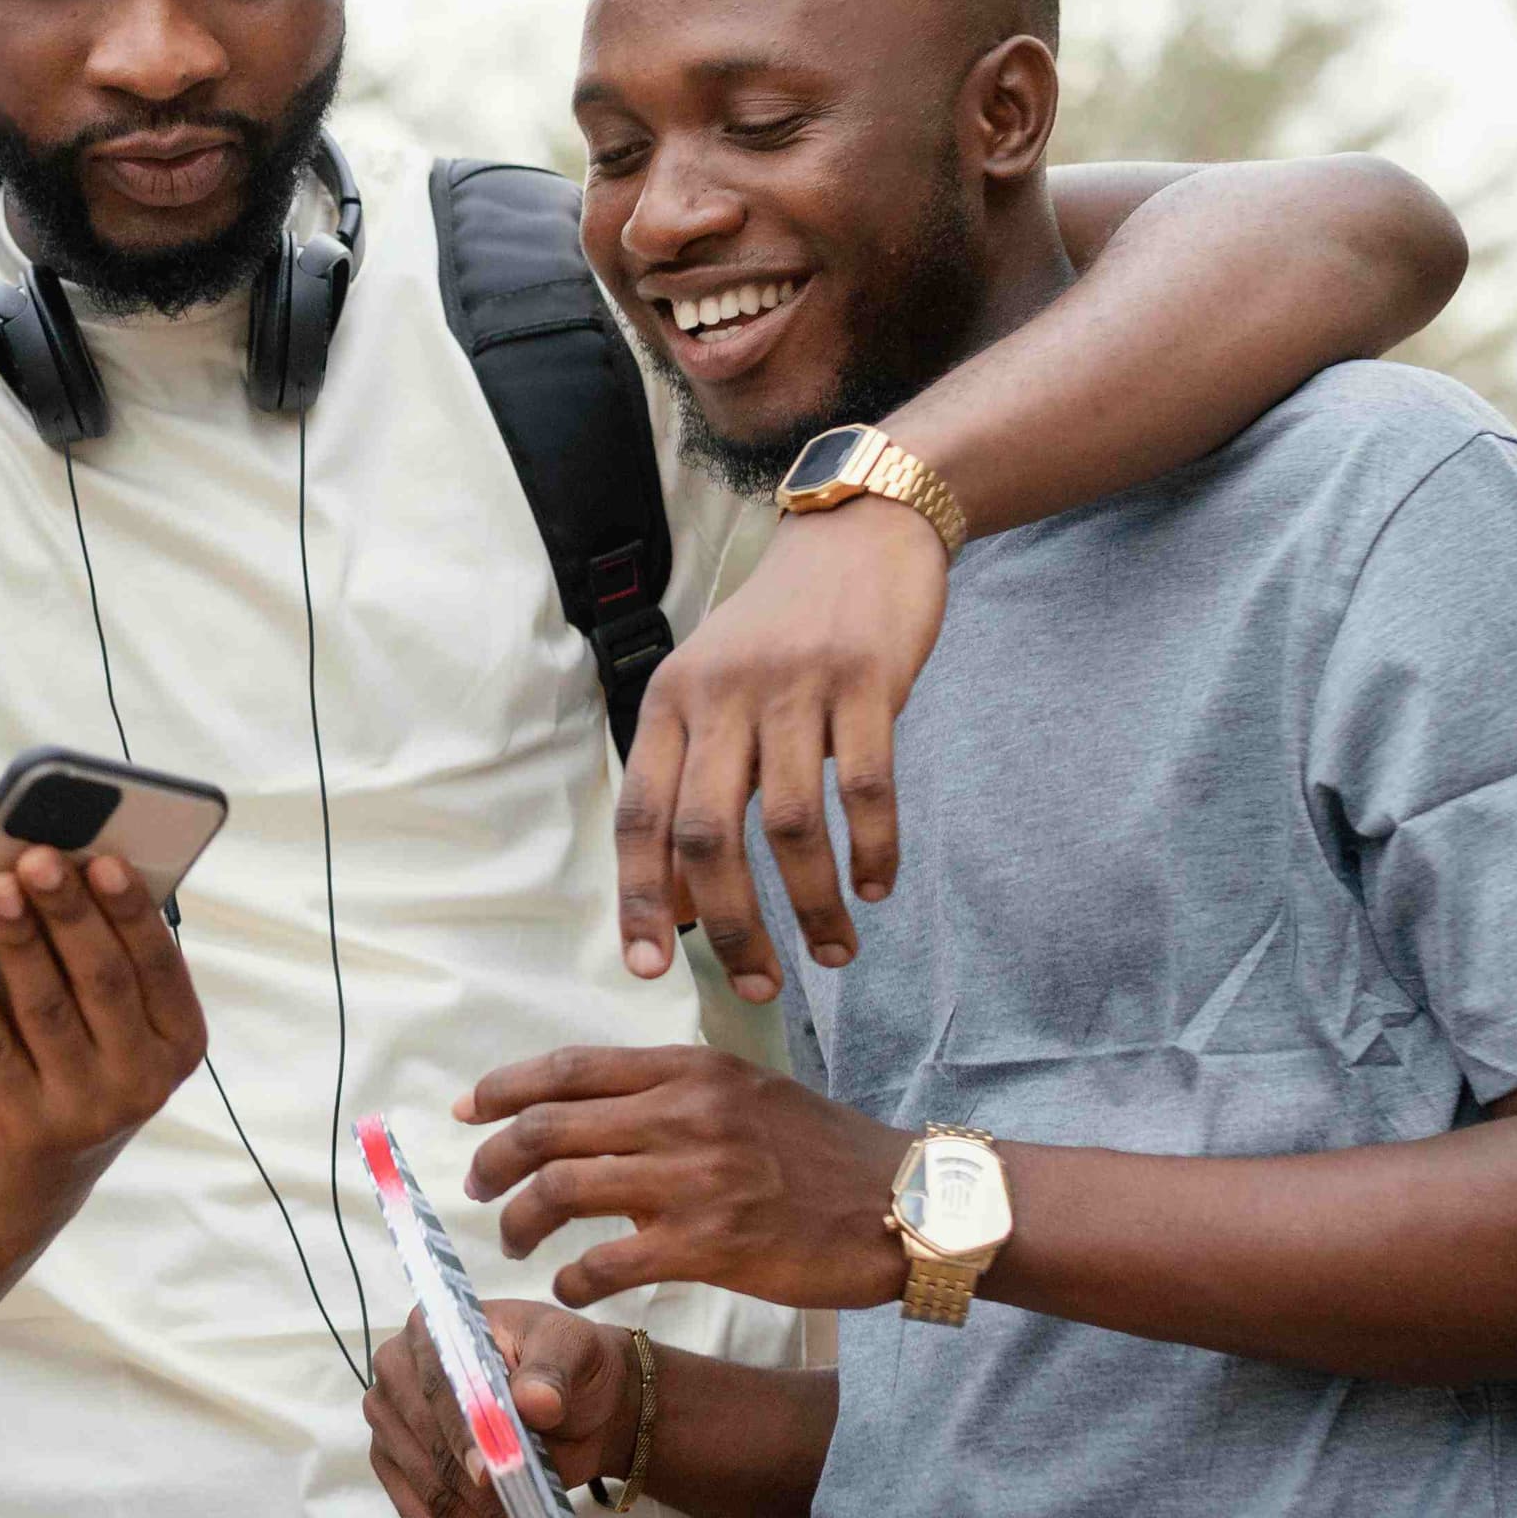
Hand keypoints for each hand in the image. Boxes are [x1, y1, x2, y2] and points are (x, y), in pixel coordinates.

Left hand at [0, 847, 209, 1250]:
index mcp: (181, 1042)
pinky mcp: (30, 1131)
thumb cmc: (77, 1071)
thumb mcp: (115, 1029)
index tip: (102, 858)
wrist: (33, 1185)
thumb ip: (108, 962)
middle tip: (36, 858)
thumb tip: (68, 871)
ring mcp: (89, 1112)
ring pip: (49, 1010)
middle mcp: (146, 1082)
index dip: (131, 909)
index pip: (159, 964)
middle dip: (67, 912)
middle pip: (103, 980)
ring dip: (19, 943)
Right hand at [364, 1299, 636, 1517]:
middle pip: (429, 1449)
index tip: (490, 1475)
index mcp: (431, 1329)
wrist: (580, 1402)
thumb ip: (552, 1372)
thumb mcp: (574, 1351)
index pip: (438, 1389)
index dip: (463, 1434)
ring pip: (428, 1493)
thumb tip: (534, 1402)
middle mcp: (397, 1375)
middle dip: (480, 1499)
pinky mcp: (399, 1472)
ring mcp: (392, 1428)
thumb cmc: (571, 1365)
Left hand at [458, 1044, 910, 1312]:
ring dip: (520, 1221)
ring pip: (562, 1191)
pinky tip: (571, 1286)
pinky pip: (607, 1263)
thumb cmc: (823, 1152)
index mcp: (689, 1069)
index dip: (504, 1090)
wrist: (905, 1202)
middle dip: (495, 1160)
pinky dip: (573, 1278)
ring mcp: (694, 1179)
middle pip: (548, 1128)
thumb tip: (593, 1115)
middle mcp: (684, 1113)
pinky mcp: (709, 1245)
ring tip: (513, 1241)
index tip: (470, 1112)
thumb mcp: (746, 1092)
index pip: (569, 1068)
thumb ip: (672, 1094)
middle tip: (479, 1187)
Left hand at [614, 494, 945, 1000]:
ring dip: (812, 904)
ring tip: (833, 953)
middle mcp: (721, 694)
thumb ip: (692, 785)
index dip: (640, 899)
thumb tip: (676, 905)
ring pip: (789, 825)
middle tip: (760, 987)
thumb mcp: (714, 692)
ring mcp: (793, 685)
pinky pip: (866, 788)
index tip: (649, 970)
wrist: (859, 530)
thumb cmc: (781, 631)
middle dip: (730, 927)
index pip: (641, 816)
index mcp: (671, 702)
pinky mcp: (865, 679)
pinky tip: (876, 888)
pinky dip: (872, 849)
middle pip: (707, 834)